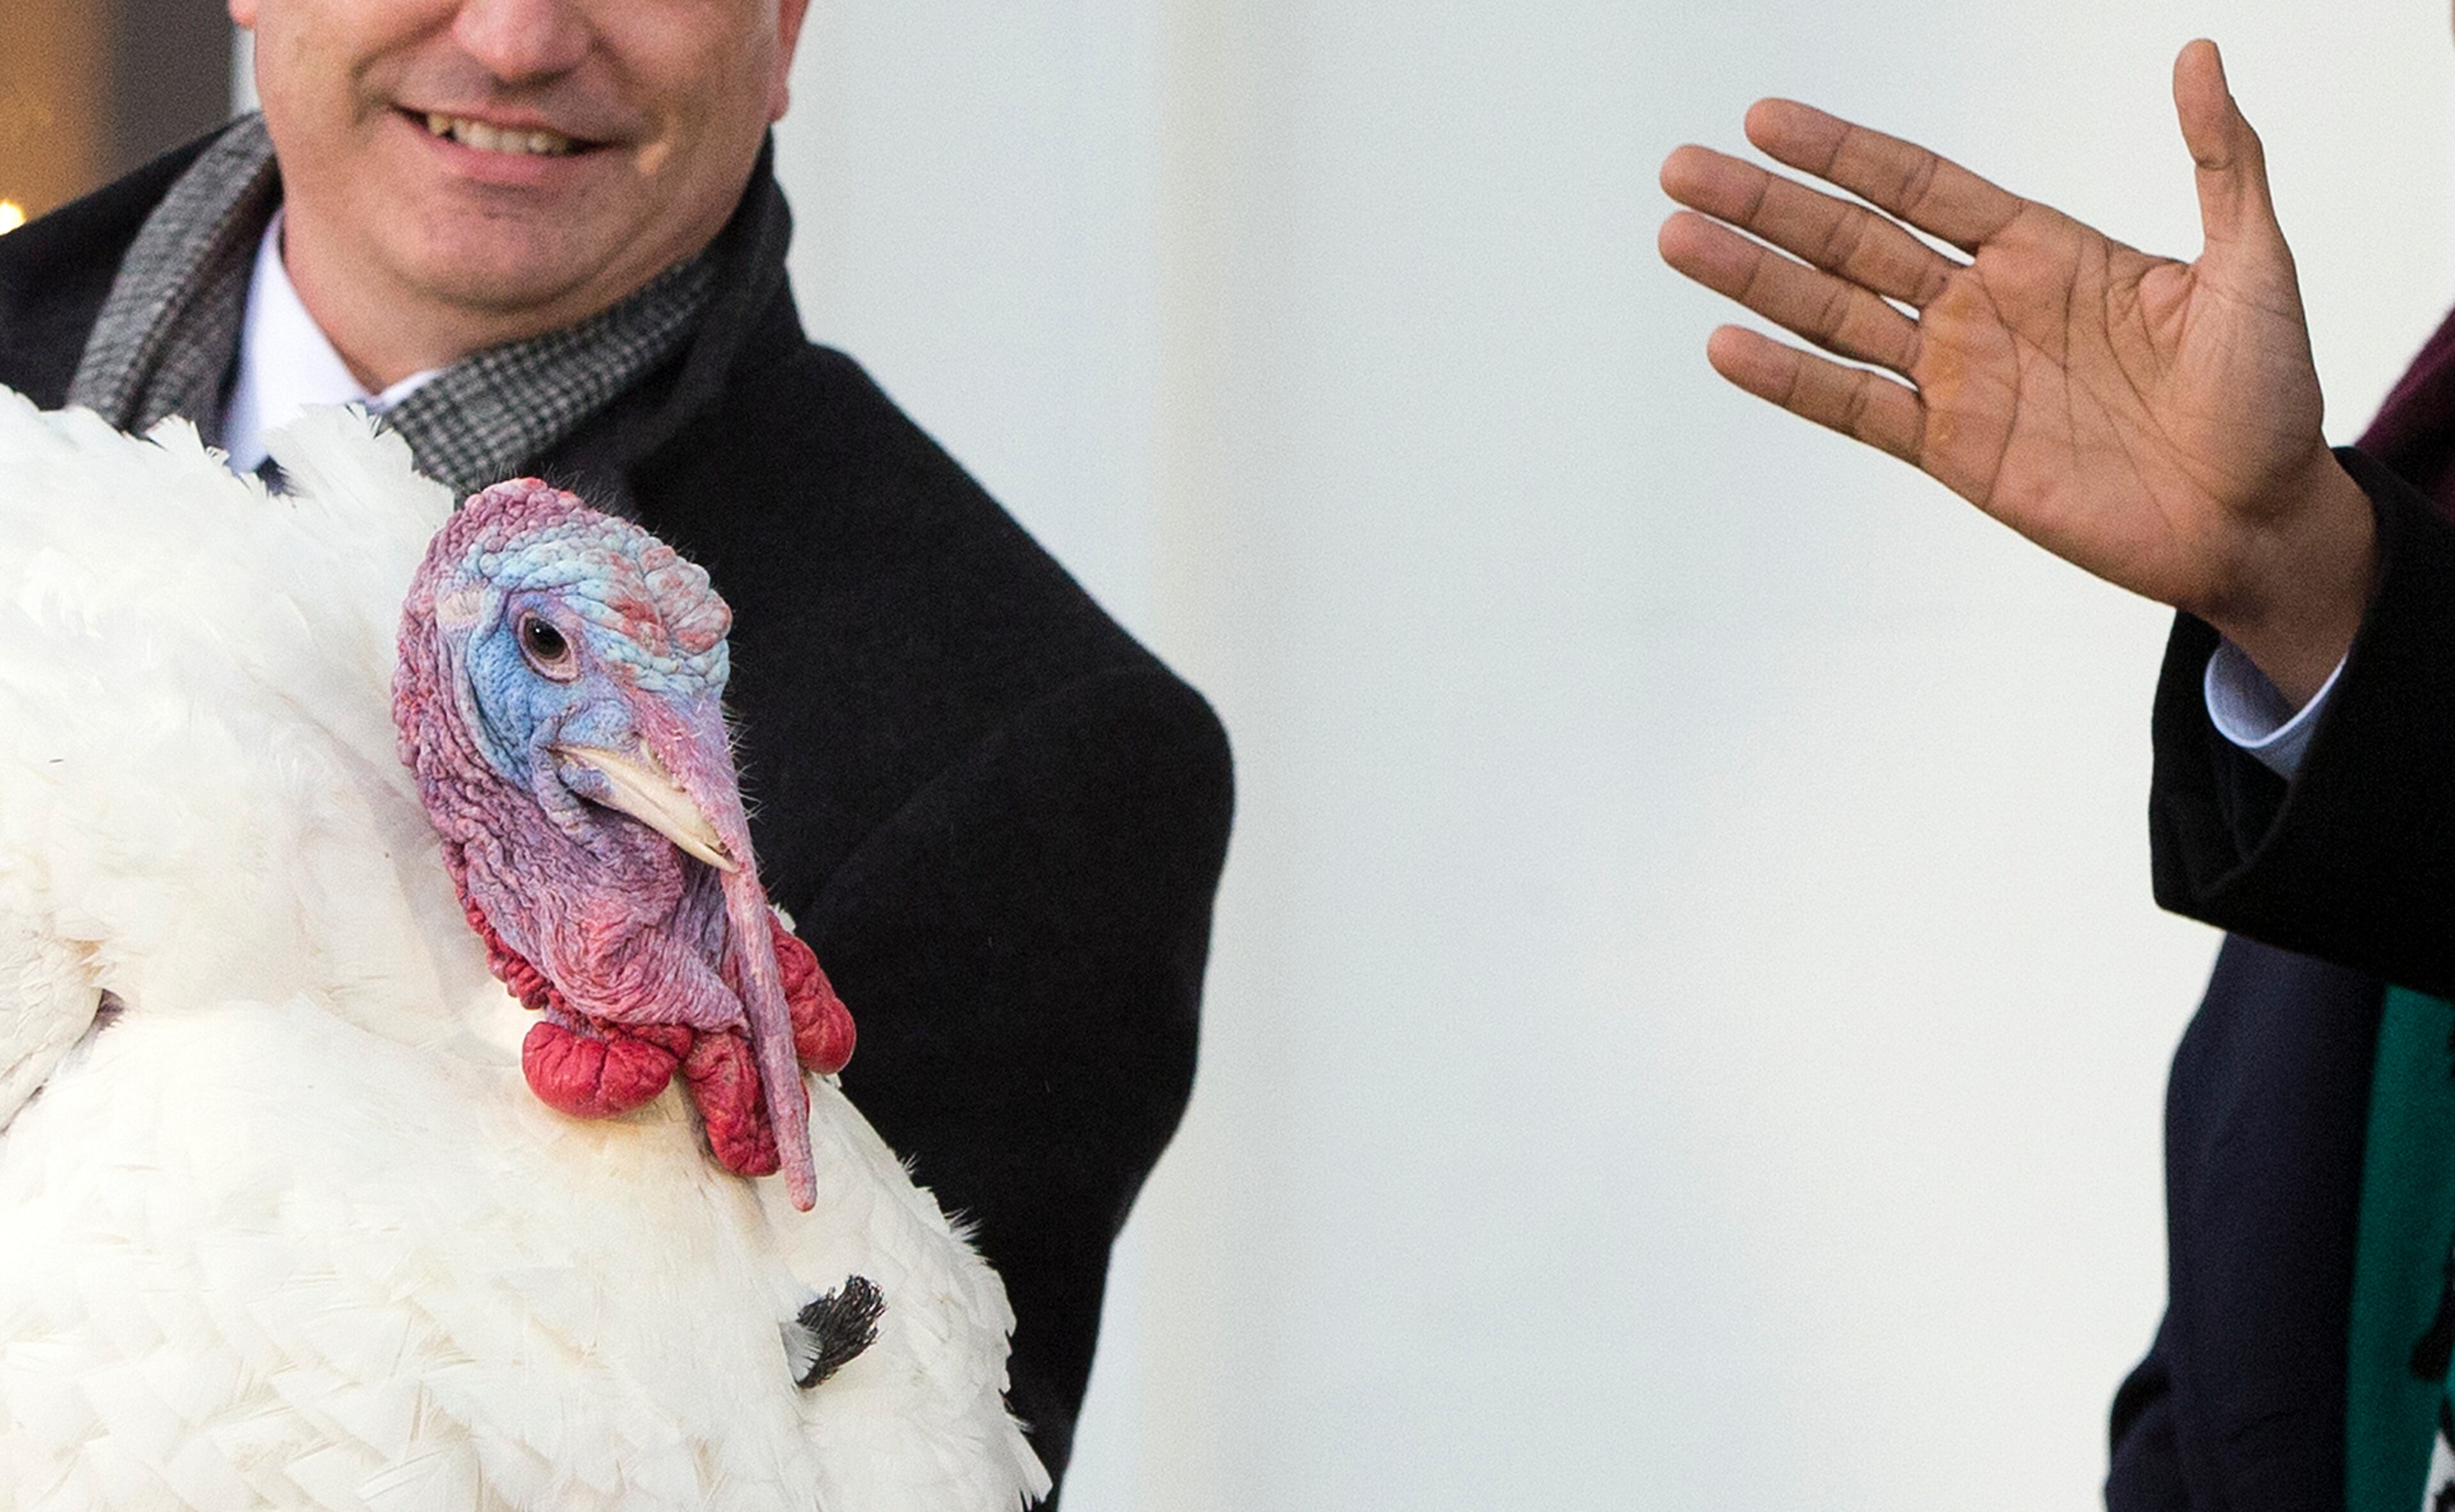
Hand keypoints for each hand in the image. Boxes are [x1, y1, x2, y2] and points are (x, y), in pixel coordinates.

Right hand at [1657, 39, 2373, 705]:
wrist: (2261, 520)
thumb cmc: (2271, 394)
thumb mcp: (2255, 263)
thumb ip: (2223, 160)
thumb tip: (2200, 54)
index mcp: (2044, 249)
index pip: (1920, 184)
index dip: (1843, 152)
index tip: (1766, 119)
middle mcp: (1984, 307)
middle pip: (1851, 241)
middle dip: (1764, 205)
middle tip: (1680, 169)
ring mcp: (1960, 381)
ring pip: (1833, 315)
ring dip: (1753, 279)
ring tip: (1676, 240)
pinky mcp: (1952, 454)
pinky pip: (1855, 409)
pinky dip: (1790, 381)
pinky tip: (1726, 346)